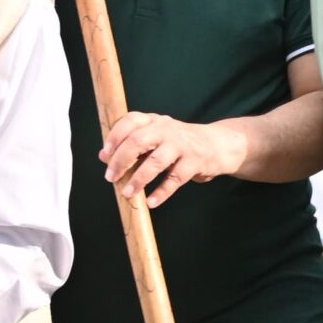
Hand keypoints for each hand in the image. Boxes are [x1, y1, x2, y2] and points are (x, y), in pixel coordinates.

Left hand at [101, 113, 239, 206]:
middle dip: (121, 160)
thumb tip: (104, 157)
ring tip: (128, 193)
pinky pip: (175, 179)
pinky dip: (161, 192)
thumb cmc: (179, 143)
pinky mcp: (195, 162)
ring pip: (156, 161)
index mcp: (154, 121)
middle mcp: (167, 129)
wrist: (217, 144)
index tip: (105, 153)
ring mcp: (182, 145)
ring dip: (139, 179)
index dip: (115, 136)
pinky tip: (151, 202)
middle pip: (139, 140)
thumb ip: (132, 145)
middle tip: (110, 177)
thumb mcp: (157, 138)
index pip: (131, 121)